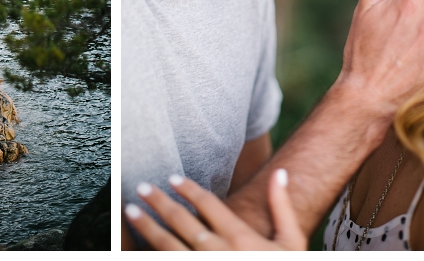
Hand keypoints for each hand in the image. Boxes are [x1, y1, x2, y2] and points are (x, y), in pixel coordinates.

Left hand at [124, 169, 306, 250]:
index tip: (172, 178)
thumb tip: (280, 172)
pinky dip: (154, 252)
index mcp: (242, 238)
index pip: (209, 204)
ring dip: (148, 227)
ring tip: (131, 211)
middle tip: (142, 187)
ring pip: (169, 245)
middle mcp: (220, 252)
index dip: (189, 189)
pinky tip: (139, 246)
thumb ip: (282, 206)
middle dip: (160, 202)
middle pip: (183, 221)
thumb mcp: (293, 242)